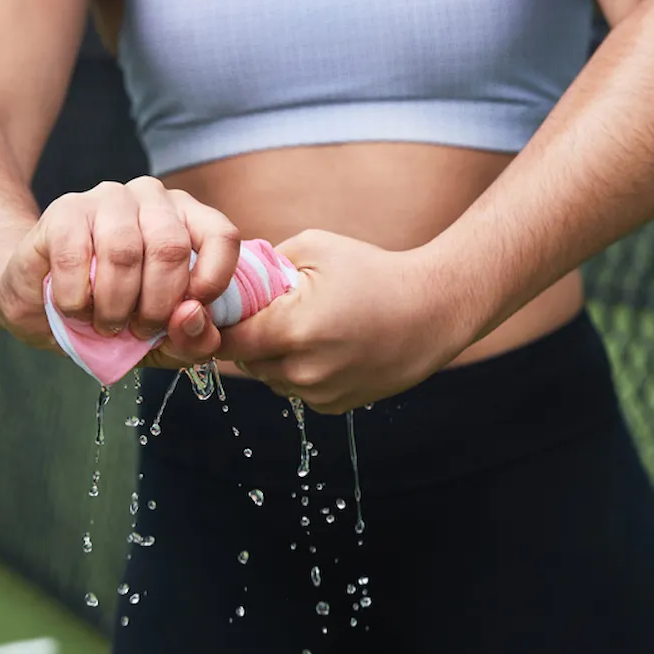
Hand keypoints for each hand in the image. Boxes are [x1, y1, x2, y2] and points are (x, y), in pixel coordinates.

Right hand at [0, 177, 240, 368]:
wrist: (42, 301)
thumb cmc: (115, 312)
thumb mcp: (163, 339)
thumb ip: (192, 338)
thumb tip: (192, 317)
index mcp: (188, 218)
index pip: (222, 236)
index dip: (212, 282)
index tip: (188, 314)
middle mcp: (153, 197)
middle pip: (171, 248)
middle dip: (156, 305)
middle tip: (139, 330)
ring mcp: (108, 197)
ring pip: (124, 251)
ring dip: (115, 305)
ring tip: (106, 325)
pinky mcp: (64, 209)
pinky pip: (75, 256)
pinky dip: (77, 298)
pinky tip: (75, 310)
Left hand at [216, 229, 469, 413]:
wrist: (433, 310)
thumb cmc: (375, 272)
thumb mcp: (317, 247)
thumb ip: (267, 260)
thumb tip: (233, 274)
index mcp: (292, 328)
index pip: (227, 341)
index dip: (219, 326)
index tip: (223, 311)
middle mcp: (303, 370)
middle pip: (247, 362)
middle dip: (249, 338)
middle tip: (269, 312)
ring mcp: (320, 392)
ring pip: (271, 379)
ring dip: (274, 357)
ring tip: (302, 327)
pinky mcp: (335, 406)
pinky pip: (298, 391)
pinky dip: (300, 372)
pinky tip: (325, 346)